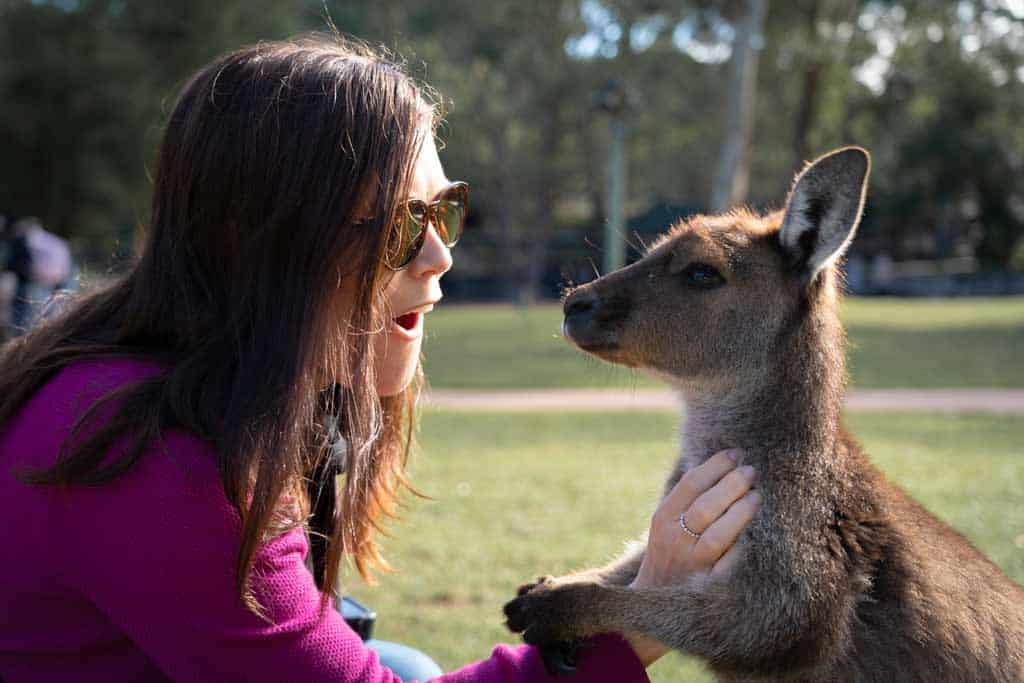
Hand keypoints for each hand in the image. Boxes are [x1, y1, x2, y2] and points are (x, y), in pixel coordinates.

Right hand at [625, 449, 761, 664]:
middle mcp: (674, 539)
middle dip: (732, 484)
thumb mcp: (666, 521)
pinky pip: (731, 561)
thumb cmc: (668, 550)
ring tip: (757, 495)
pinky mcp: (708, 583)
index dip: (715, 465)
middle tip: (751, 470)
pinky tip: (758, 530)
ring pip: (719, 533)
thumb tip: (719, 461)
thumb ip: (686, 496)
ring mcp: (692, 563)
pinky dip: (744, 544)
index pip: (690, 484)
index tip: (734, 453)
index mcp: (662, 519)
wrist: (656, 598)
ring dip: (742, 511)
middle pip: (706, 506)